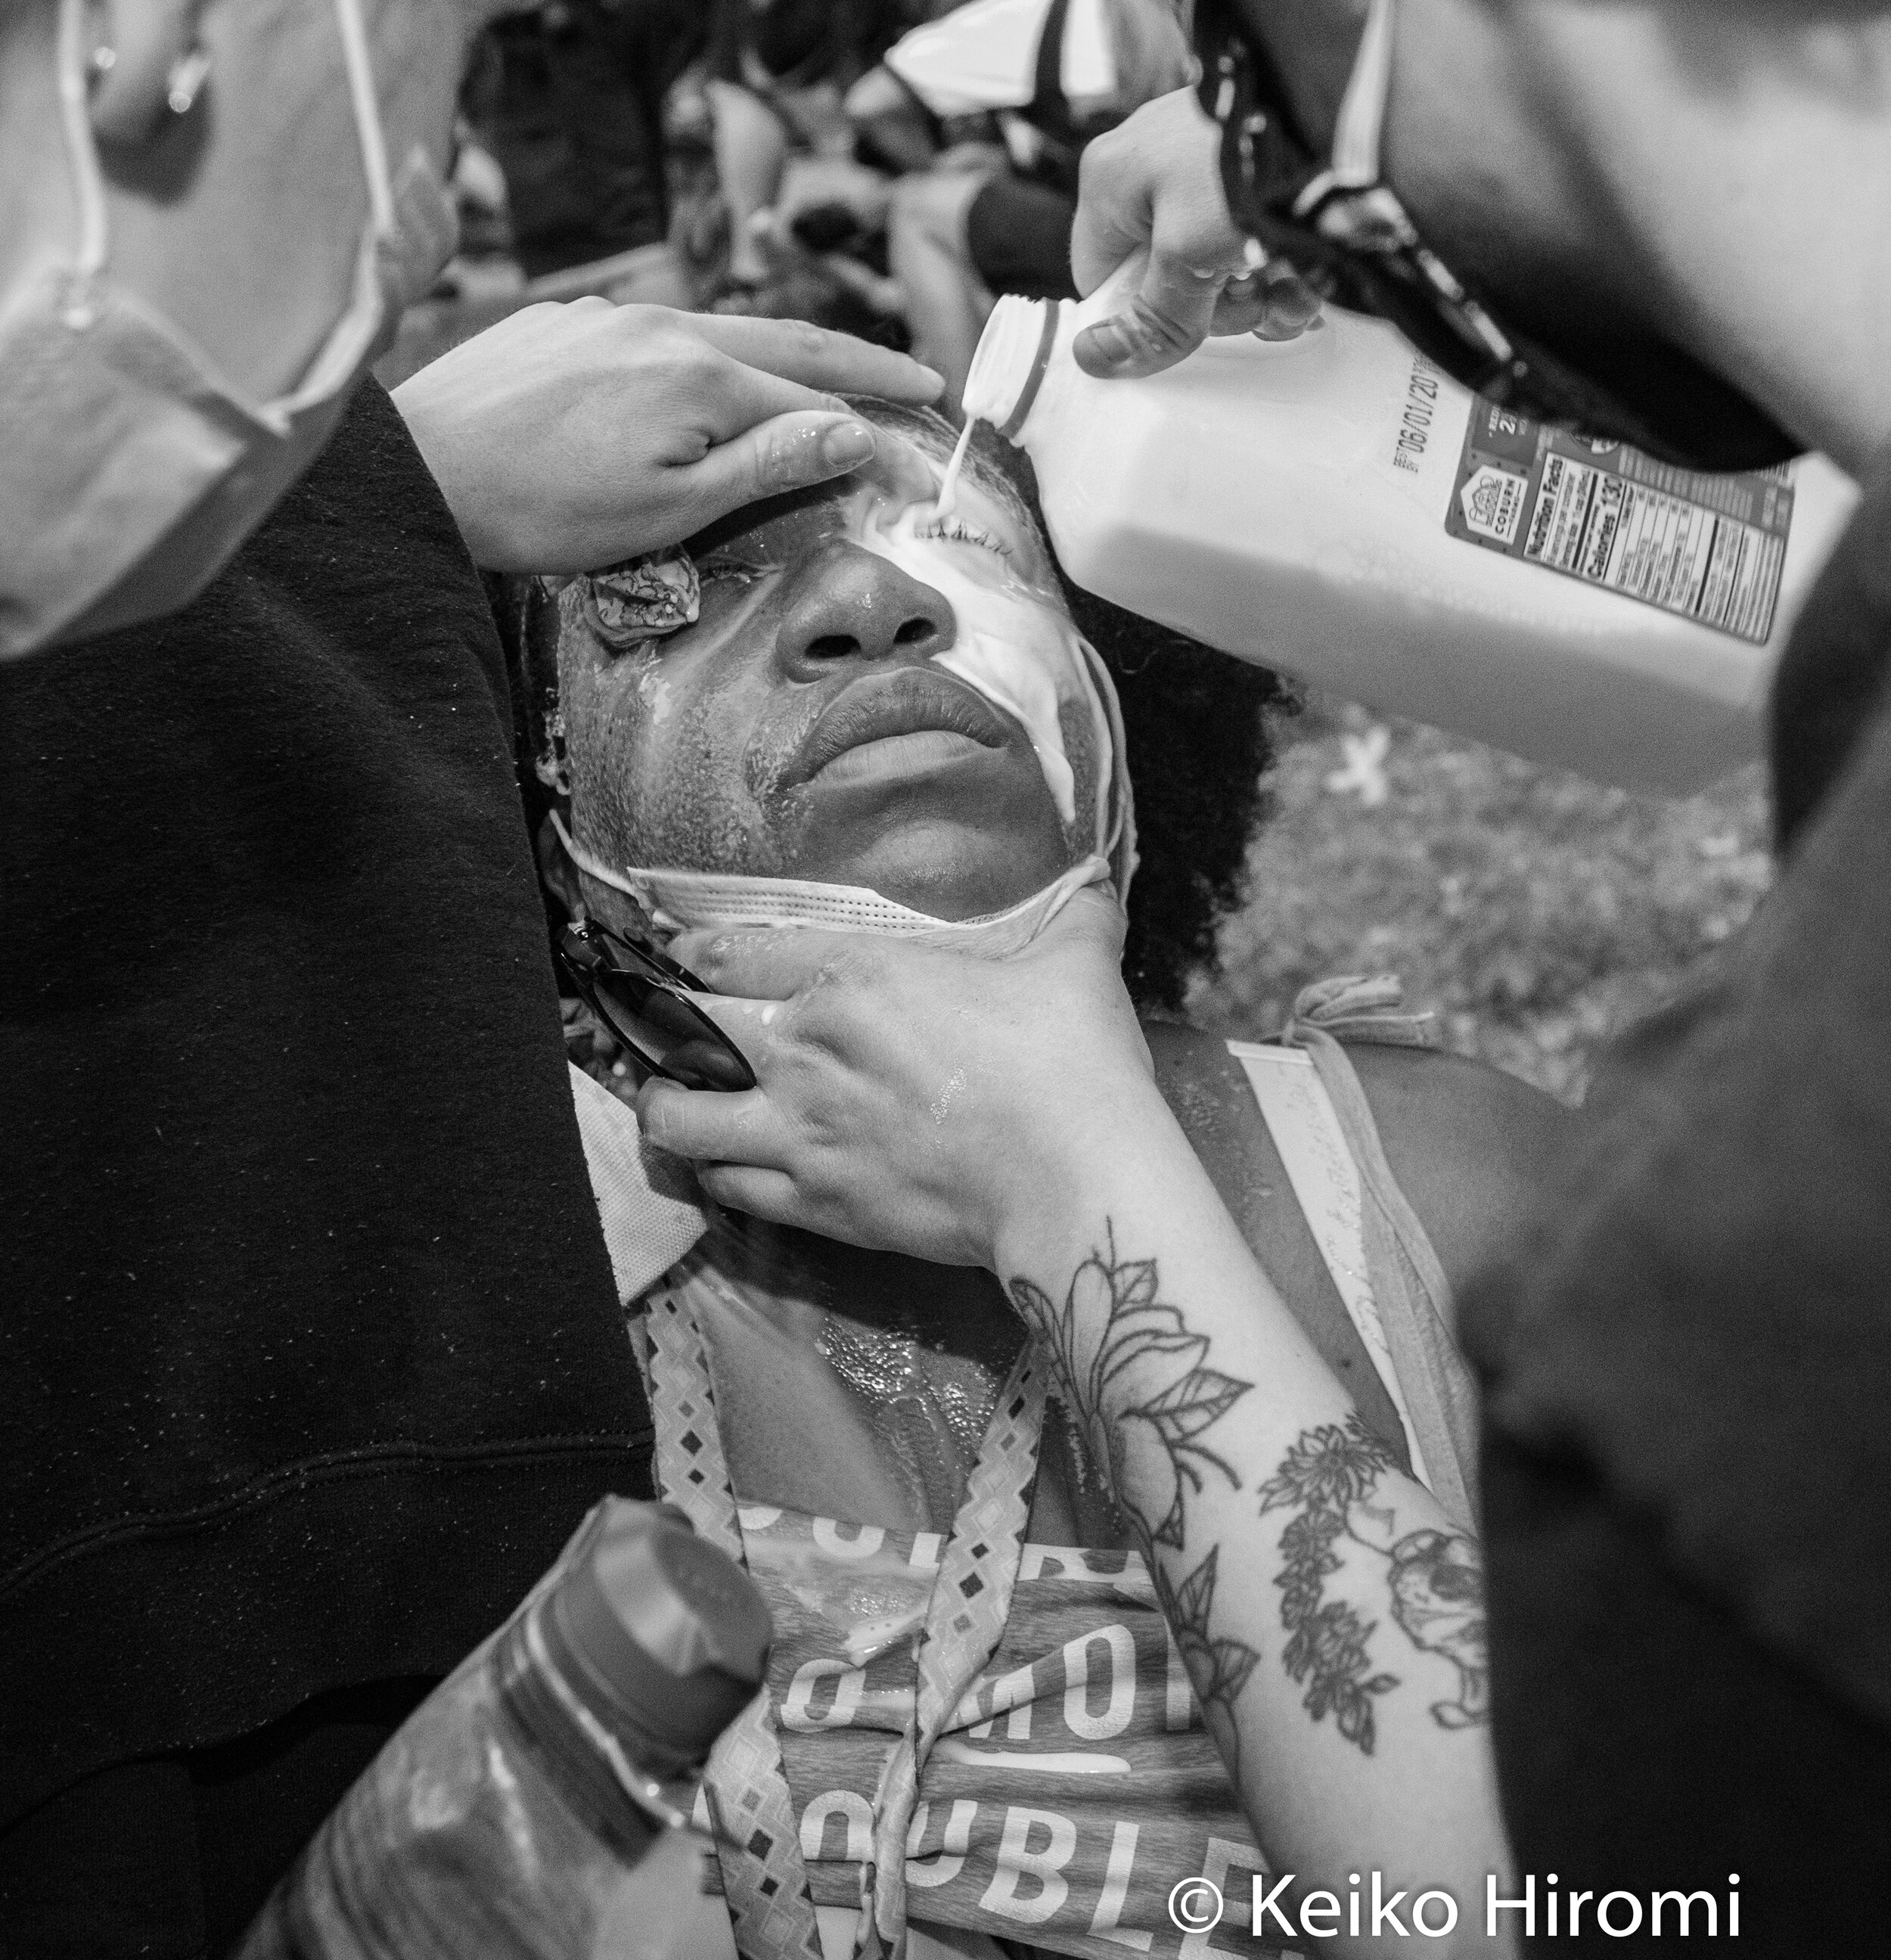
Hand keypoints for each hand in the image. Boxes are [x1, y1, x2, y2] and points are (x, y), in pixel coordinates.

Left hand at [391, 301, 944, 572]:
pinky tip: (704, 384)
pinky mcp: (565, 321)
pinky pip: (657, 335)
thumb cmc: (543, 509)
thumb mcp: (672, 508)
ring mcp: (610, 315)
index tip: (915, 459)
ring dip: (779, 357)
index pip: (814, 406)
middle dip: (859, 363)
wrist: (418, 470)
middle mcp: (664, 325)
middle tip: (918, 376)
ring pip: (719, 333)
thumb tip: (852, 431)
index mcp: (701, 375)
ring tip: (823, 378)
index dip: (870, 435)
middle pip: (787, 343)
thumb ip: (766, 463)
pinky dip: (705, 358)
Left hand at [632, 889, 1157, 1268]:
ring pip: (681, 1119)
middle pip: (684, 1027)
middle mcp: (804, 1049)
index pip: (733, 952)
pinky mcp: (815, 1203)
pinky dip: (715, 1175)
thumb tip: (1098, 876)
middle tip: (665, 1025)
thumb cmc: (1070, 1062)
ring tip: (673, 1101)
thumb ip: (1073, 914)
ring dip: (666, 1105)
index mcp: (853, 976)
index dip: (694, 949)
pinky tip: (722, 1167)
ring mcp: (800, 1132)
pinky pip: (727, 1187)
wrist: (1072, 1178)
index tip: (679, 952)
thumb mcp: (1075, 962)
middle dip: (662, 1022)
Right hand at [1070, 87, 1323, 379]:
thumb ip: (1151, 320)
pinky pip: (1255, 239)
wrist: (1341, 108)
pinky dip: (1285, 269)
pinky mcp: (1254, 166)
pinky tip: (1311, 280)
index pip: (1101, 279)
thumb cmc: (1249, 168)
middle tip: (1252, 304)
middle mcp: (1152, 170)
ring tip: (1296, 295)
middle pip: (1166, 280)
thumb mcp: (1189, 257)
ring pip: (1217, 267)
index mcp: (1112, 182)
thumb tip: (1095, 359)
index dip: (1139, 320)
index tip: (1181, 336)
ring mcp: (1204, 166)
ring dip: (1260, 298)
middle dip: (1216, 309)